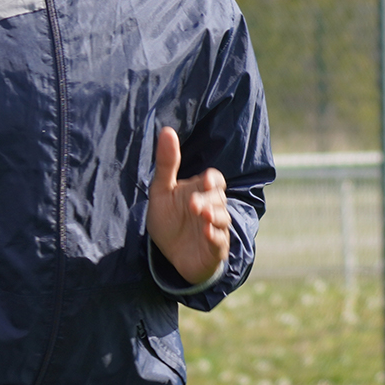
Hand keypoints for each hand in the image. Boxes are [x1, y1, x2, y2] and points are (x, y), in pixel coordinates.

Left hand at [146, 127, 230, 285]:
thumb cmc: (169, 219)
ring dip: (214, 216)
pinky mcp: (214, 250)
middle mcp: (212, 208)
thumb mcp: (162, 191)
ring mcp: (215, 230)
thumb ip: (166, 163)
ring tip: (202, 214)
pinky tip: (206, 234)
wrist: (169, 255)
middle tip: (193, 204)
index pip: (215, 180)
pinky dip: (215, 238)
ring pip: (222, 219)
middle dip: (208, 199)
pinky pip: (220, 243)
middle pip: (218, 198)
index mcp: (201, 192)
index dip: (213, 179)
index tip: (206, 180)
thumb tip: (166, 129)